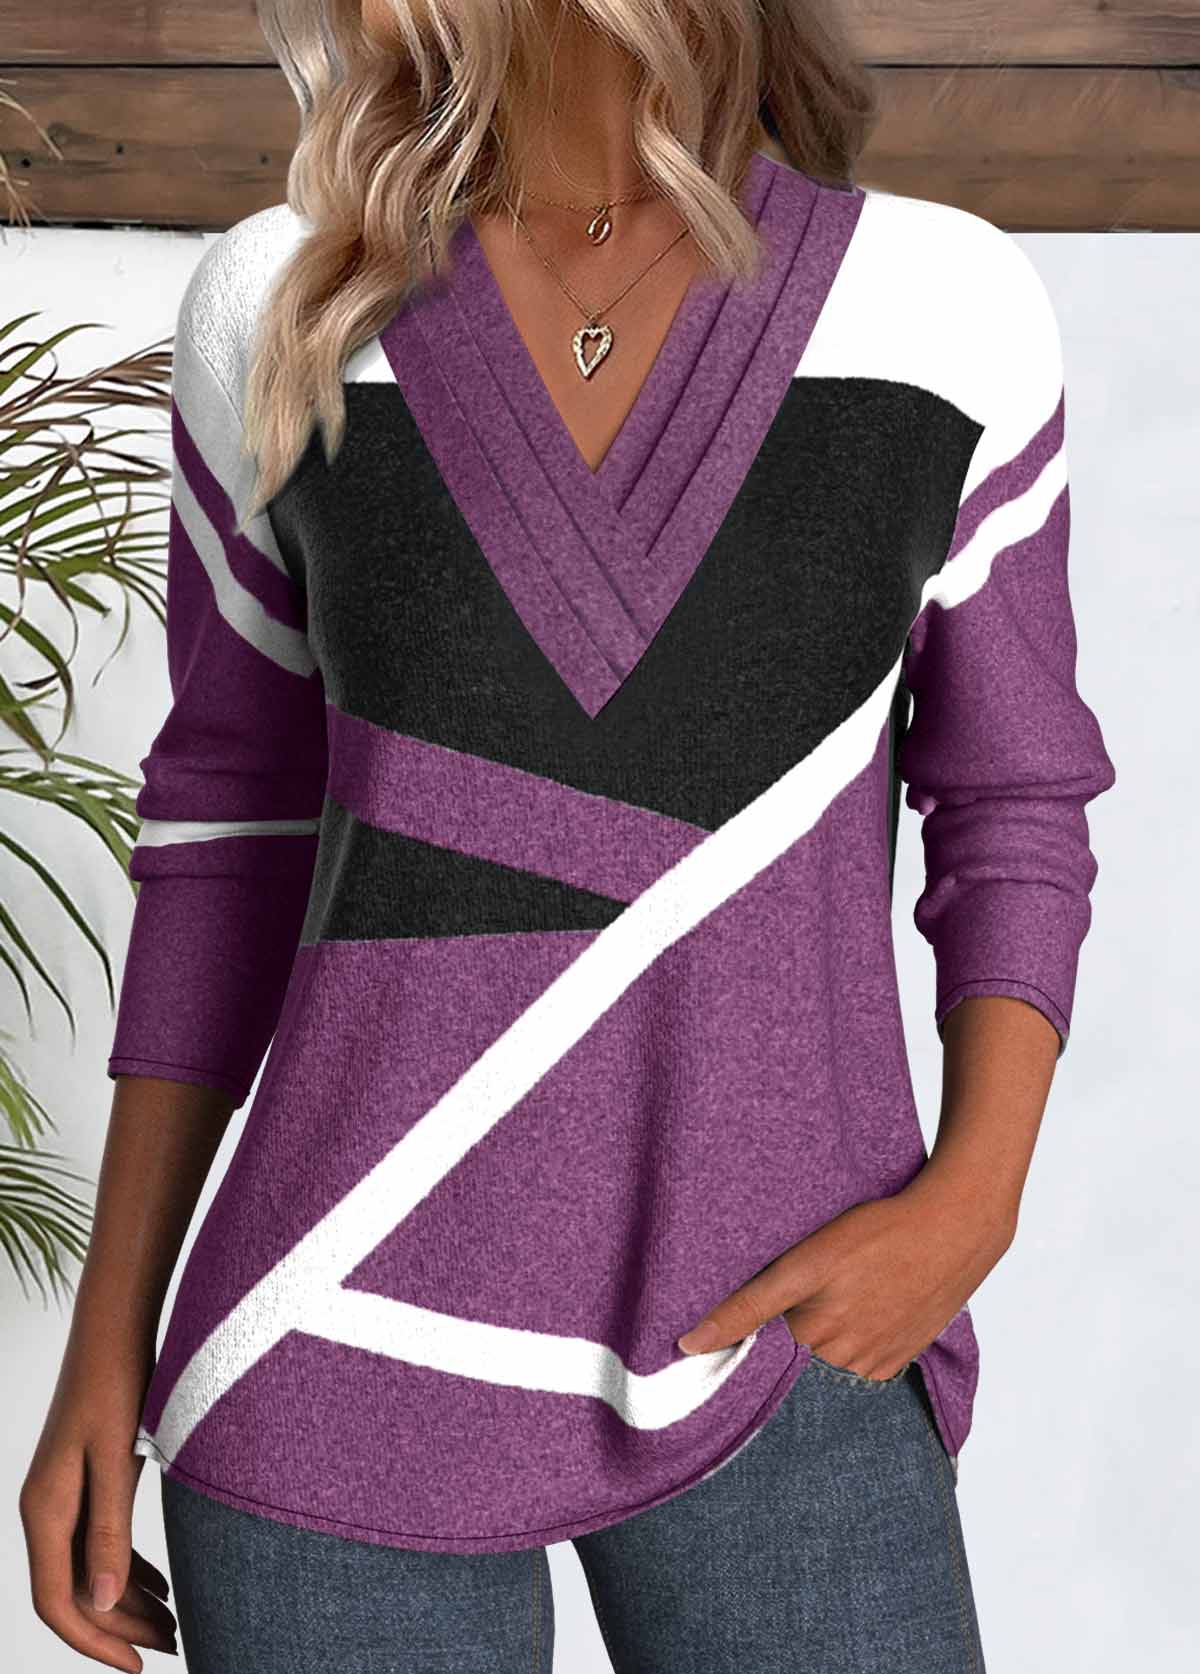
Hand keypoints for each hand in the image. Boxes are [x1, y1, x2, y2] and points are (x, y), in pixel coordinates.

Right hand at [20, 1374, 177, 1670]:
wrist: (114, 1328)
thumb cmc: (117, 1383)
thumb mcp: (117, 1460)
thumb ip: (109, 1530)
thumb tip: (100, 1602)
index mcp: (45, 1510)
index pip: (57, 1603)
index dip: (94, 1642)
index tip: (138, 1667)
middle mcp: (46, 1509)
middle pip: (75, 1593)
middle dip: (120, 1627)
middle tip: (172, 1646)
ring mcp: (64, 1495)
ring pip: (89, 1570)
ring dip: (127, 1601)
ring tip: (174, 1625)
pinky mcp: (85, 1479)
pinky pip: (99, 1541)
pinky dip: (127, 1568)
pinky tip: (162, 1584)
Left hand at [675, 1170, 1014, 1376]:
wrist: (954, 1227)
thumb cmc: (877, 1232)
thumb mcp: (805, 1262)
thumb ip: (748, 1307)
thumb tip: (689, 1345)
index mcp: (811, 1335)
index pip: (756, 1361)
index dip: (734, 1353)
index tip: (708, 1352)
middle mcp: (841, 1359)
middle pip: (792, 1362)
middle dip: (781, 1344)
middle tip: (793, 1303)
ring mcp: (874, 1363)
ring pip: (826, 1365)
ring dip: (819, 1344)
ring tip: (831, 1299)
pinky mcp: (900, 1359)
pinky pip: (860, 1367)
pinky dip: (850, 1347)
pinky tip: (858, 1310)